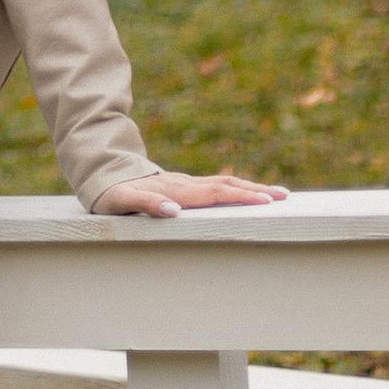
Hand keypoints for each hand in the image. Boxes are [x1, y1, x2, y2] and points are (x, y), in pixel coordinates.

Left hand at [91, 166, 286, 219]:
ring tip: (276, 194)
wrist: (104, 177)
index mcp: (176, 191)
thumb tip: (173, 211)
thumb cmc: (112, 196)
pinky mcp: (185, 185)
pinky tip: (247, 194)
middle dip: (256, 191)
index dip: (241, 198)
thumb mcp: (122, 203)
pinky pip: (216, 186)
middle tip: (284, 197)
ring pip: (224, 183)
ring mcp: (186, 183)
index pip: (215, 194)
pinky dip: (236, 189)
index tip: (266, 203)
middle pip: (227, 185)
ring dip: (250, 188)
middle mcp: (185, 184)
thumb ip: (145, 205)